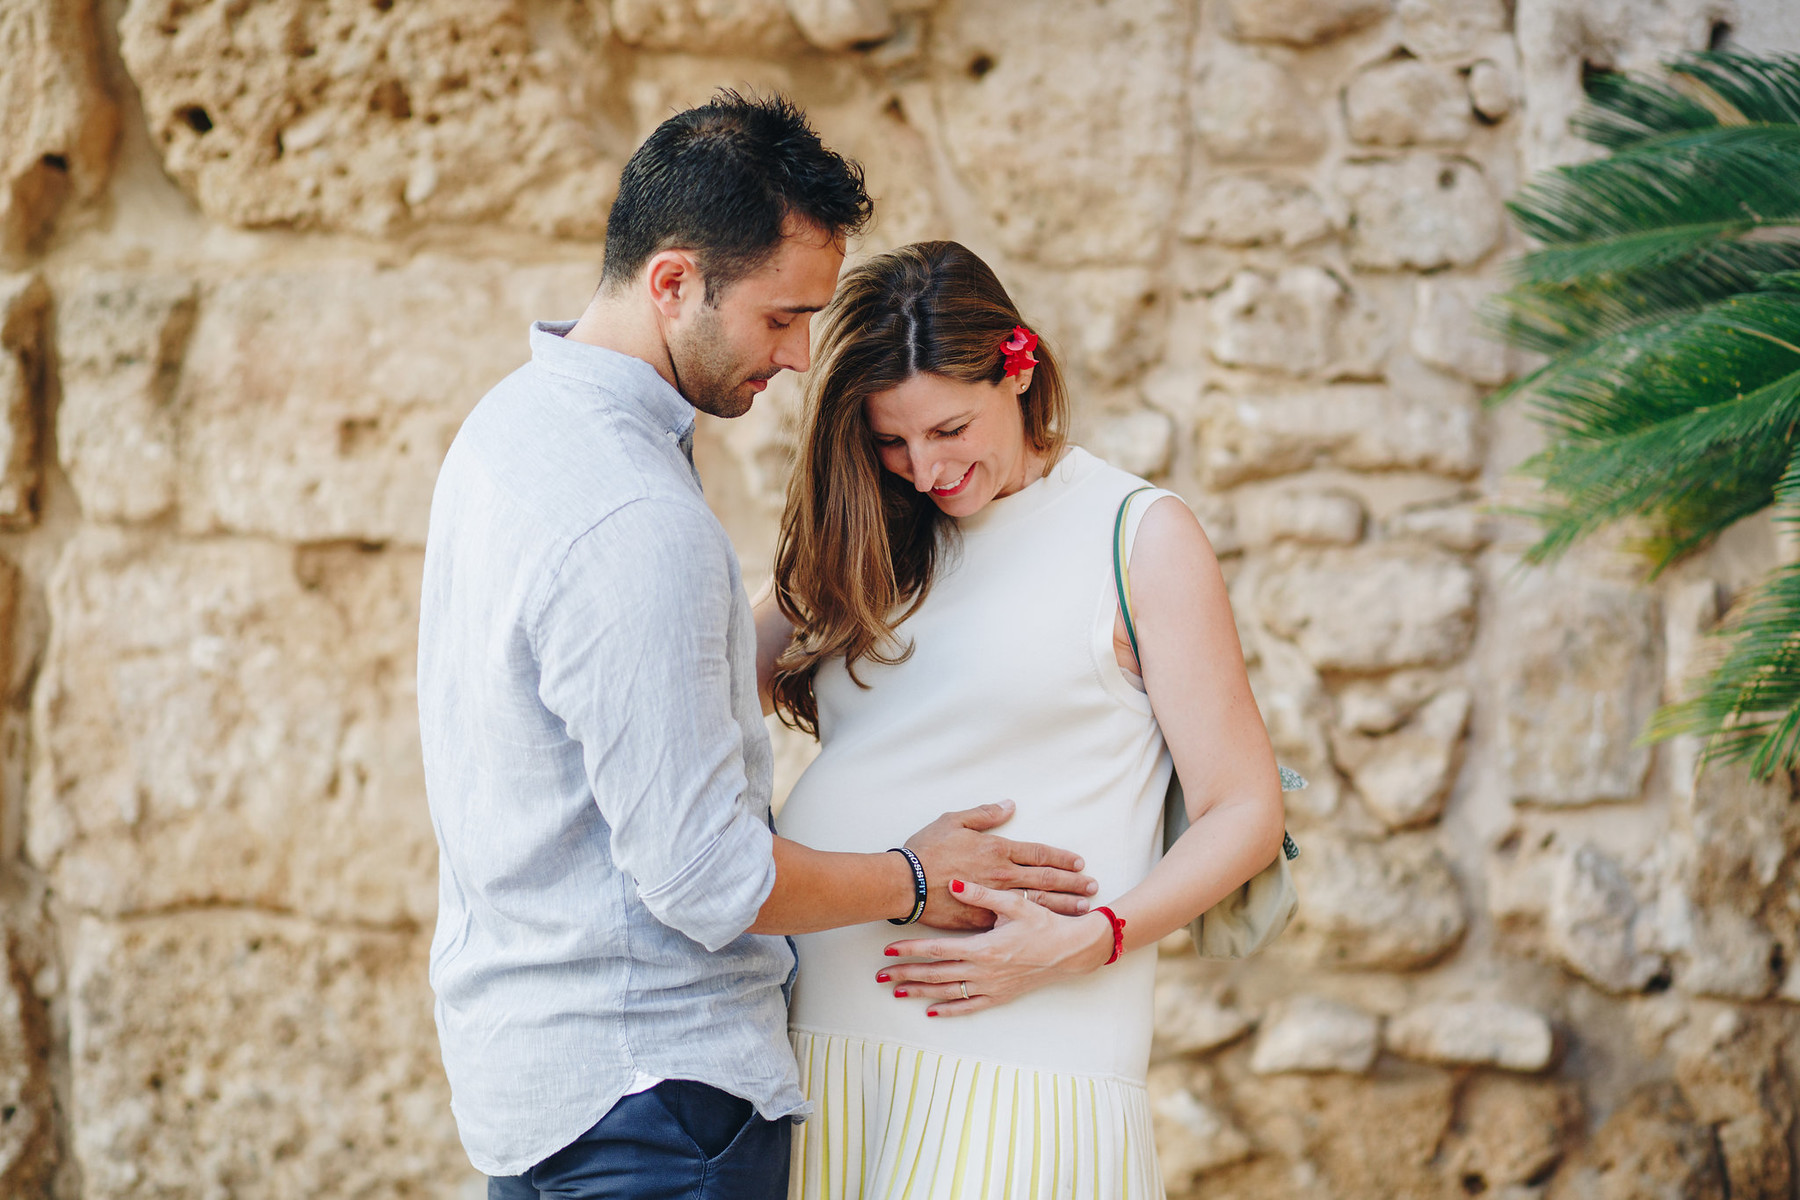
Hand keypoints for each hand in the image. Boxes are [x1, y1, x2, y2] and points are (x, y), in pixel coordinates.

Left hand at [878, 880, 1114, 1014]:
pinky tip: (931, 1010)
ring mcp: (992, 986)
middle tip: (880, 976)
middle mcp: (984, 971)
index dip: (911, 950)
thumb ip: (981, 894)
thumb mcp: (1015, 904)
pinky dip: (949, 1009)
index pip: (938, 950)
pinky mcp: (1001, 996)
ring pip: (948, 992)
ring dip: (921, 992)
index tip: (889, 951)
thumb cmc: (1045, 924)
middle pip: (936, 974)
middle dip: (906, 974)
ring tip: (897, 991)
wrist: (1072, 950)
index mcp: (984, 947)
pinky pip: (970, 1006)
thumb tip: (953, 882)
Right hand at [903, 801, 1095, 929]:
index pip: (1039, 854)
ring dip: (1063, 904)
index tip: (1080, 863)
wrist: (905, 882)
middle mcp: (1002, 875)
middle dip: (1072, 883)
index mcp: (998, 849)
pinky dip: (1036, 923)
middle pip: (1046, 880)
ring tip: (1083, 907)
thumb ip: (985, 814)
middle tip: (1092, 887)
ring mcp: (995, 899)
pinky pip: (1015, 922)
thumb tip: (1009, 805)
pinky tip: (1049, 928)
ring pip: (1038, 902)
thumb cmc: (926, 849)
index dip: (1062, 858)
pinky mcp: (983, 920)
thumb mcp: (954, 820)